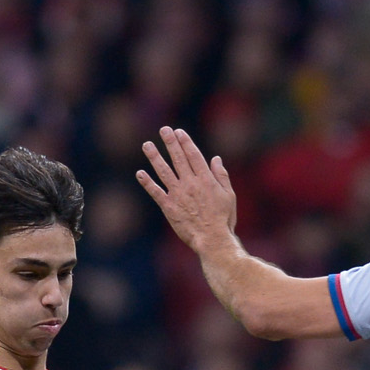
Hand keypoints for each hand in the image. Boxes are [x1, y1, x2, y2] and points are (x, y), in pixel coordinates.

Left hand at [136, 126, 237, 249]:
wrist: (212, 239)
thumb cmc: (223, 219)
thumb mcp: (229, 195)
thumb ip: (222, 175)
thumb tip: (215, 158)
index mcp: (206, 179)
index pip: (193, 155)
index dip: (185, 142)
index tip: (179, 131)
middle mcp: (190, 183)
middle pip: (178, 158)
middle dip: (170, 142)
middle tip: (163, 129)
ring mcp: (178, 195)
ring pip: (164, 171)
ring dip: (154, 157)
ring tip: (147, 145)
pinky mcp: (169, 207)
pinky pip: (155, 192)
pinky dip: (147, 182)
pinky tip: (140, 173)